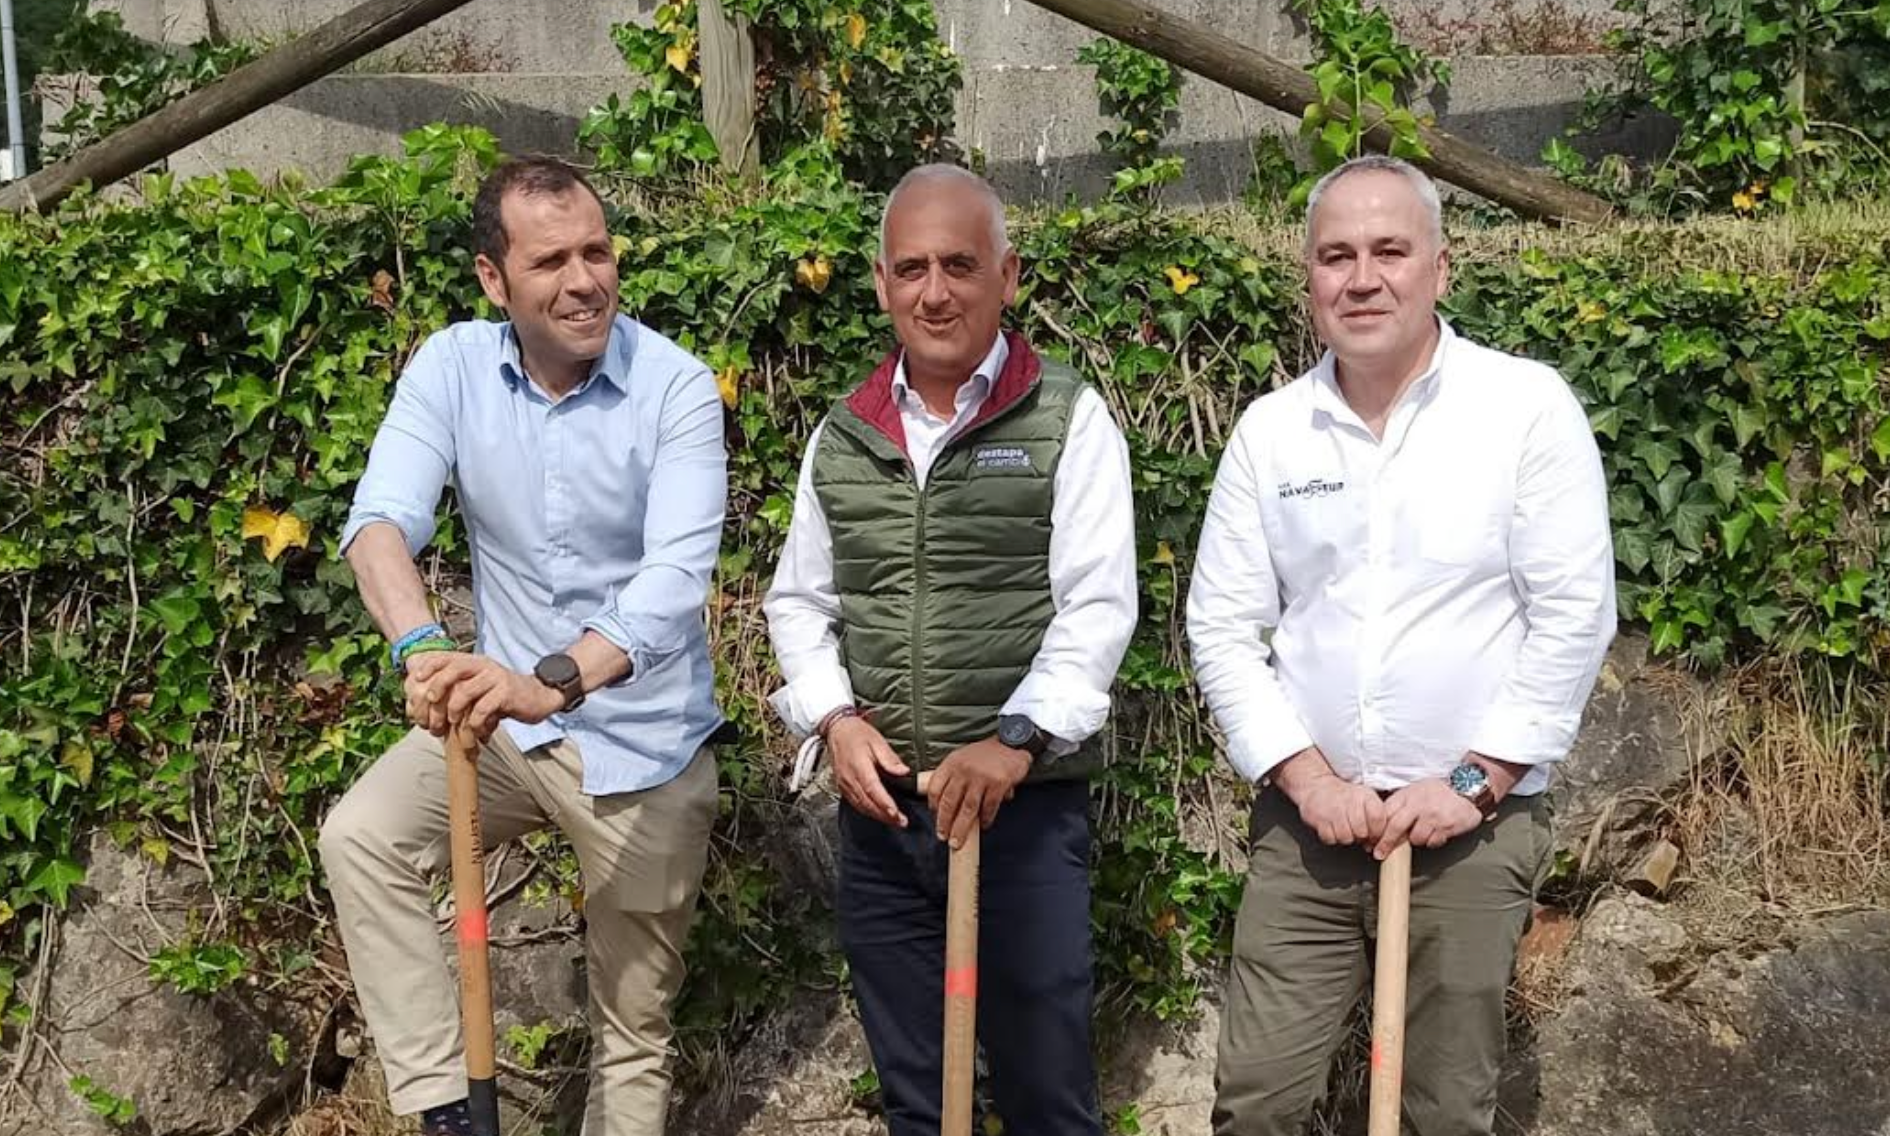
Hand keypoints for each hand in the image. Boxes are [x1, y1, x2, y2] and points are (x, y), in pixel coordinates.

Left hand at [406, 653, 562, 741]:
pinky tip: (474, 733)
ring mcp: (496, 678)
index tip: (416, 679)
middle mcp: (484, 665)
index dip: (429, 666)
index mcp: (475, 662)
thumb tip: (428, 704)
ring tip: (450, 727)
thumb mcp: (481, 688)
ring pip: (464, 692)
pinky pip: (482, 709)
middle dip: (437, 689)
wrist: (539, 698)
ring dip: (452, 713)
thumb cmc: (503, 697)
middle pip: (452, 670)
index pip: (447, 656)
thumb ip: (459, 691)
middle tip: (431, 708)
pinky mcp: (506, 693)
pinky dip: (472, 724)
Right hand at [829, 716, 911, 828]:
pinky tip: (878, 814)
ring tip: (893, 821)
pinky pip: (855, 803)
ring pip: (861, 806)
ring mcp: (844, 784)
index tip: (896, 814)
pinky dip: (867, 811)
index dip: (884, 804)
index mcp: (859, 766)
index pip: (872, 789)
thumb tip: (903, 771)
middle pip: (867, 803)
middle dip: (884, 815)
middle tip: (901, 822)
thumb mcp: (877, 740)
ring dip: (877, 816)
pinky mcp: (842, 787)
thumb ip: (889, 758)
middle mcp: (849, 778)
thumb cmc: (857, 734)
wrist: (837, 730)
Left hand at [925, 737, 1030, 849]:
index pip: (935, 788)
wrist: (1011, 743)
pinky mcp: (998, 784)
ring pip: (967, 809)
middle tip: (943, 837)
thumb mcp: (962, 758)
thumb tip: (944, 803)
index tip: (935, 817)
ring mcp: (981, 777)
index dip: (933, 806)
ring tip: (957, 840)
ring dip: (961, 828)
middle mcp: (964, 770)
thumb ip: (953, 777)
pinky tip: (983, 826)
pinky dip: (985, 819)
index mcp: (952, 763)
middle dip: (944, 824)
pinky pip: (989, 807)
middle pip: (950, 803)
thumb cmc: (986, 753)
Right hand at [1274, 747, 1384, 846]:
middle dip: (1360, 836)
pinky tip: (1332, 827)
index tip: (1374, 834)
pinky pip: (1330, 838)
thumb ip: (1376, 814)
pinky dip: (1331, 837)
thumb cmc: (1343, 795)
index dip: (1377, 831)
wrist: (1316, 785)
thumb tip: (1383, 838)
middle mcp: (1349, 802)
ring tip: (1343, 827)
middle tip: (1355, 830)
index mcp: (1364, 796)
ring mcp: (1333, 811)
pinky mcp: (1319, 820)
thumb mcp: (1364, 797)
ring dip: (1345, 836)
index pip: (1378, 818)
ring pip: (1346, 838)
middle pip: (1362, 832)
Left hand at [1372, 778, 1482, 859]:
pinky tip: (1437, 832)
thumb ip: (1399, 805)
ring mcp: (1433, 815)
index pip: (1386, 813)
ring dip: (1416, 840)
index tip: (1370, 841)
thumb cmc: (1438, 792)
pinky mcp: (1446, 826)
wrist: (1467, 789)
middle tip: (1380, 853)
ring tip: (1424, 831)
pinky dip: (1433, 841)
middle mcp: (1419, 804)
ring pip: (1415, 838)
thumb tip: (1380, 825)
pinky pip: (1433, 842)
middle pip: (1395, 827)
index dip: (1376, 829)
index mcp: (1408, 794)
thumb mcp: (1415, 791)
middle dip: (1386, 843)